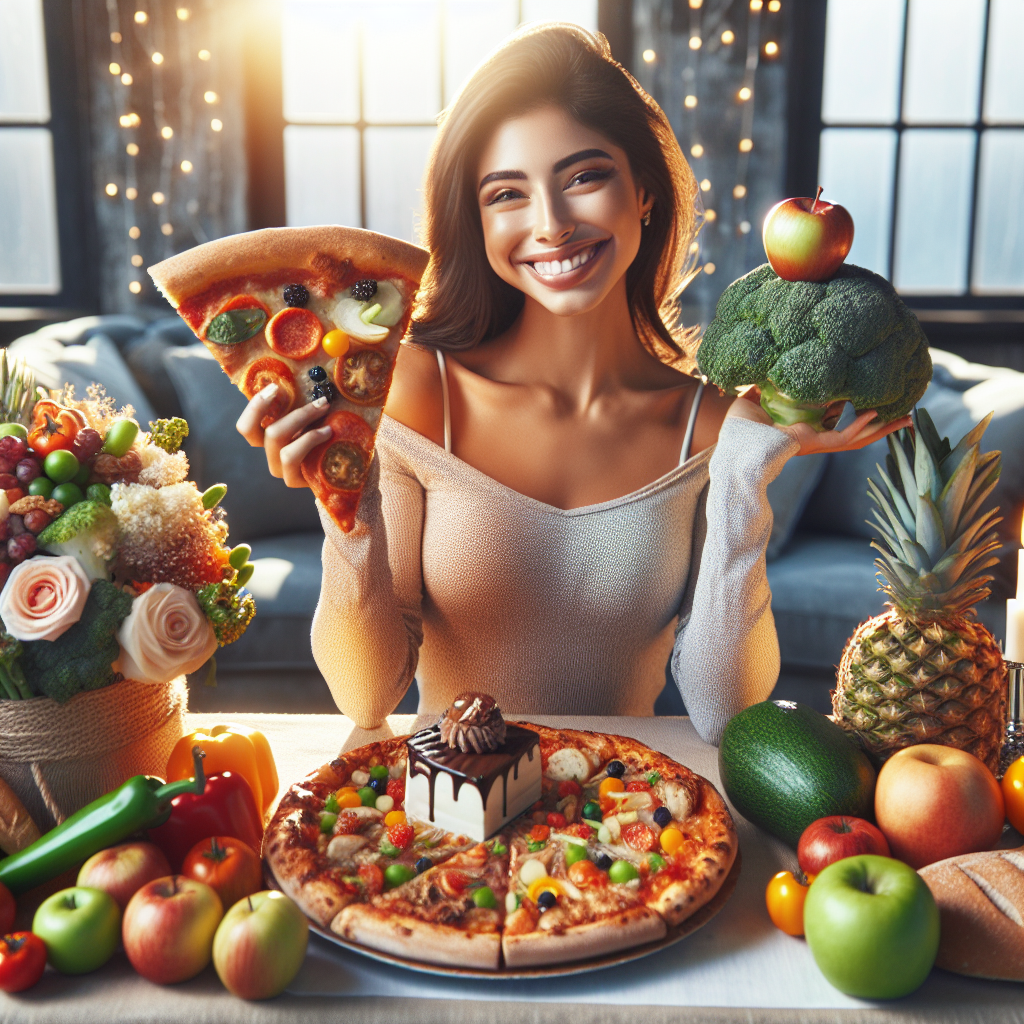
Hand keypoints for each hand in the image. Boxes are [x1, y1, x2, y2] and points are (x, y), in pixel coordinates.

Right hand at [235, 385, 331, 487]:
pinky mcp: (293, 480)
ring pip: (279, 443)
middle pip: (267, 432)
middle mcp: (270, 453)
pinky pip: (293, 457)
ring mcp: (280, 469)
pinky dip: (310, 440)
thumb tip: (309, 376)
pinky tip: (329, 433)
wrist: (341, 469)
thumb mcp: (311, 419)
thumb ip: (303, 404)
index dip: (256, 406)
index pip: (247, 427)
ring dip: (304, 423)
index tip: (276, 387)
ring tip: (327, 416)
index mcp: (268, 437)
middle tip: (321, 401)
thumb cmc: (325, 437)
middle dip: (296, 413)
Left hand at [725, 396, 909, 456]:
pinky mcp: (813, 444)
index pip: (840, 422)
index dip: (861, 414)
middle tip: (908, 417)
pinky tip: (877, 417)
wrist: (732, 437)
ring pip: (858, 439)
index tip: (879, 403)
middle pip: (858, 433)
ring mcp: (816, 443)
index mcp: (806, 429)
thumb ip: (769, 383)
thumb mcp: (759, 396)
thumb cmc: (740, 423)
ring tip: (907, 420)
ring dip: (882, 429)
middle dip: (883, 426)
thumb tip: (773, 363)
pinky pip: (843, 437)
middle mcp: (815, 438)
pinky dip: (860, 428)